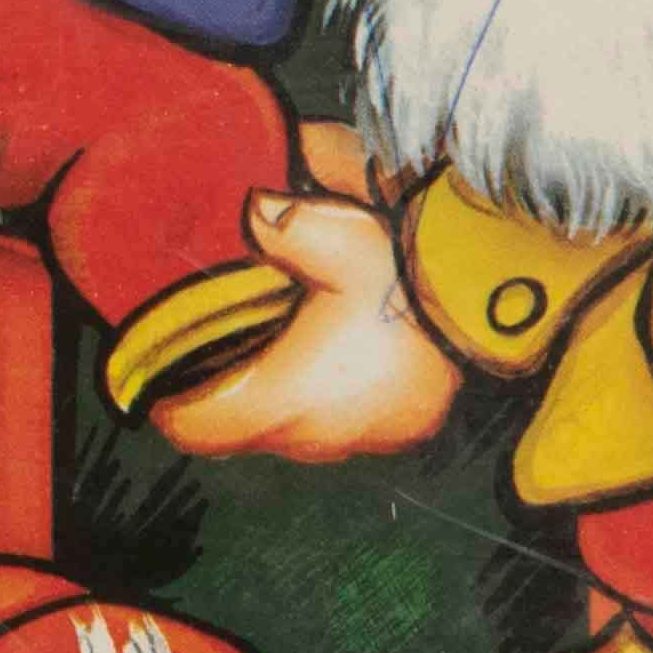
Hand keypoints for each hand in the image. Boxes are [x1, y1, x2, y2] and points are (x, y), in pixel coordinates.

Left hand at [154, 193, 461, 464]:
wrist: (492, 296)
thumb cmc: (407, 269)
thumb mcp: (331, 232)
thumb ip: (271, 225)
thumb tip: (240, 211)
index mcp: (287, 397)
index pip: (196, 429)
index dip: (171, 405)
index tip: (160, 380)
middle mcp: (320, 436)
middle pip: (244, 432)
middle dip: (227, 395)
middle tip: (219, 345)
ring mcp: (365, 441)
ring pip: (294, 435)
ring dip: (280, 399)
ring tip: (279, 347)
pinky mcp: (400, 433)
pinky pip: (342, 429)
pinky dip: (329, 403)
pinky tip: (335, 359)